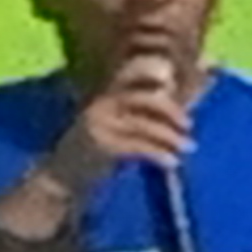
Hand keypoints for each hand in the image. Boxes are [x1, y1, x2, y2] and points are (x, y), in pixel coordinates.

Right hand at [42, 54, 194, 199]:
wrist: (62, 178)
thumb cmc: (96, 154)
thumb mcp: (116, 128)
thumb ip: (140, 116)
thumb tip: (176, 109)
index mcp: (105, 96)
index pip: (131, 73)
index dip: (154, 73)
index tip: (176, 84)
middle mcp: (101, 104)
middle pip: (144, 98)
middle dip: (171, 110)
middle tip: (188, 125)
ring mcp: (99, 124)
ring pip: (144, 124)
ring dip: (170, 136)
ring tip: (187, 147)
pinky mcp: (101, 145)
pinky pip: (138, 146)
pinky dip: (159, 153)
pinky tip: (172, 162)